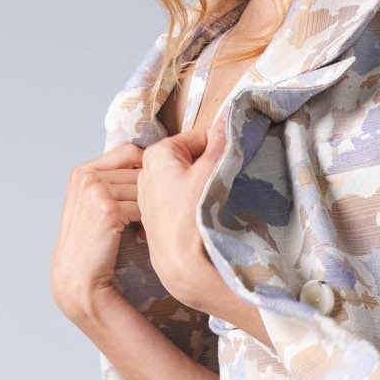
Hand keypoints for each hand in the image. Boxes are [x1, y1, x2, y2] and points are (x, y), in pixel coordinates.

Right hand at [50, 141, 144, 323]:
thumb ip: (113, 183)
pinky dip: (150, 221)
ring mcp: (95, 190)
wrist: (78, 279)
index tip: (156, 190)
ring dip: (153, 207)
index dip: (148, 169)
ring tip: (149, 227)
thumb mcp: (94, 206)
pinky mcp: (107, 209)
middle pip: (141, 170)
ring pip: (146, 188)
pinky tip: (144, 236)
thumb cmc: (91, 246)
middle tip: (156, 215)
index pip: (130, 152)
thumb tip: (151, 167)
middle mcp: (86, 176)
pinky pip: (145, 206)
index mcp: (82, 171)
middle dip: (153, 191)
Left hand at [136, 121, 226, 307]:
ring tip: (213, 205)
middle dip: (209, 169)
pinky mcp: (155, 222)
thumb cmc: (194, 216)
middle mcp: (146, 175)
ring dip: (202, 189)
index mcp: (157, 155)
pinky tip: (201, 221)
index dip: (219, 147)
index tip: (232, 159)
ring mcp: (150, 200)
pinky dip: (192, 208)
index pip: (198, 138)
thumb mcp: (212, 171)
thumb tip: (229, 114)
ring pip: (185, 183)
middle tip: (224, 184)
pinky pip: (179, 205)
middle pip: (190, 161)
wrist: (182, 266)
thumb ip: (221, 142)